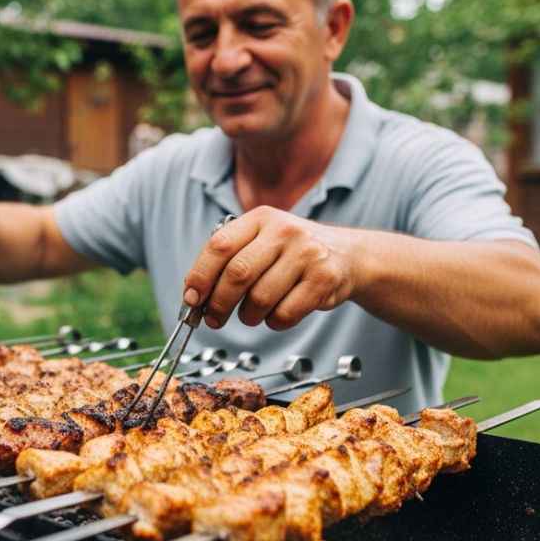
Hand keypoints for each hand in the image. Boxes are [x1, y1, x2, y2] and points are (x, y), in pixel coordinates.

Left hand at [182, 207, 357, 330]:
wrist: (348, 255)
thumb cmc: (292, 253)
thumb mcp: (262, 241)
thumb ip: (230, 260)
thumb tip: (194, 296)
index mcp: (261, 218)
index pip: (219, 245)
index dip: (200, 275)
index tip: (191, 299)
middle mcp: (284, 231)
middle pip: (237, 274)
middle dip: (218, 303)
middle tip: (213, 319)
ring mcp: (307, 254)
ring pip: (259, 299)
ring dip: (247, 316)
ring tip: (251, 314)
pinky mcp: (324, 280)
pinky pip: (284, 314)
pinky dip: (273, 322)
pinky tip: (277, 313)